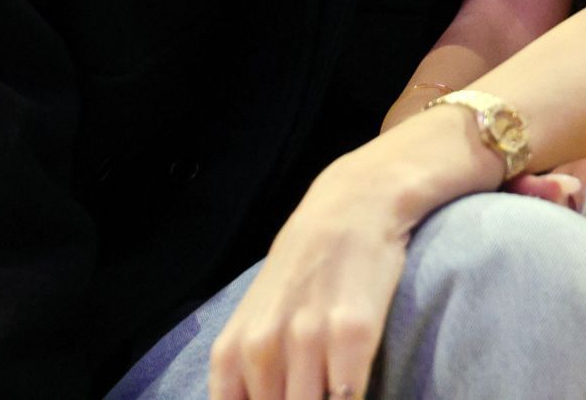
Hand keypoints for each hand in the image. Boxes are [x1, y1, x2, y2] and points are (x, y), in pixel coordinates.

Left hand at [209, 155, 409, 399]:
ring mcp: (306, 338)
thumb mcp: (258, 320)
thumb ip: (249, 375)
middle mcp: (261, 347)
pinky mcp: (352, 332)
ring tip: (328, 387)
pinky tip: (352, 391)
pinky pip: (348, 398)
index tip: (280, 394)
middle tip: (307, 388)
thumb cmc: (303, 270)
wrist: (353, 205)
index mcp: (232, 351)